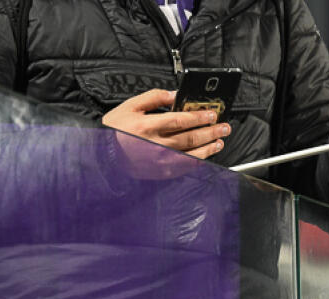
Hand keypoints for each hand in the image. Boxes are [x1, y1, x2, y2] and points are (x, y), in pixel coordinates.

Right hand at [101, 89, 230, 174]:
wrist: (104, 156)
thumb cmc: (115, 131)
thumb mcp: (129, 106)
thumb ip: (153, 97)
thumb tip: (174, 95)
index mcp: (148, 126)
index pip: (181, 120)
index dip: (199, 117)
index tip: (212, 114)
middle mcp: (156, 145)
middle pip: (191, 137)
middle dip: (210, 131)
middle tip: (224, 127)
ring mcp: (160, 162)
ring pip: (192, 155)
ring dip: (209, 148)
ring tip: (219, 141)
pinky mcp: (161, 173)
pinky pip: (185, 168)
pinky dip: (198, 162)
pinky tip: (205, 156)